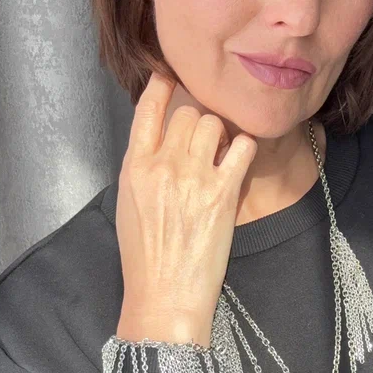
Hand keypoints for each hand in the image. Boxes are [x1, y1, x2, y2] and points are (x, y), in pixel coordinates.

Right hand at [115, 71, 257, 347]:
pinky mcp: (223, 194)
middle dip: (198, 119)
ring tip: (221, 151)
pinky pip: (241, 147)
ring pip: (213, 123)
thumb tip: (161, 138)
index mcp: (134, 167)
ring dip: (221, 132)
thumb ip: (142, 166)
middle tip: (205, 138)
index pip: (148, 108)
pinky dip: (244, 148)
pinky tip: (239, 160)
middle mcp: (163, 166)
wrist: (164, 296)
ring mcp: (194, 178)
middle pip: (187, 112)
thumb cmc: (144, 256)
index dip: (163, 86)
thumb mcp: (128, 204)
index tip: (173, 76)